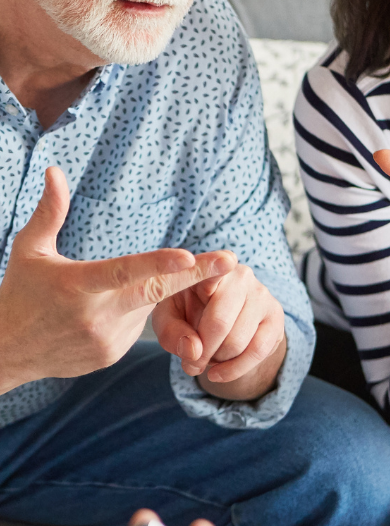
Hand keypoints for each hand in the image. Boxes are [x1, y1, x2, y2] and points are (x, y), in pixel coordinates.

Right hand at [0, 167, 236, 393]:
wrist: (7, 352)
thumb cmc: (19, 293)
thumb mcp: (29, 250)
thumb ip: (50, 212)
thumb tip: (56, 170)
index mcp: (77, 285)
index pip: (124, 271)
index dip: (159, 265)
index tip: (189, 255)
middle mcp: (96, 315)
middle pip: (155, 292)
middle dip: (196, 275)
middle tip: (230, 260)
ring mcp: (107, 339)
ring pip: (146, 307)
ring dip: (143, 292)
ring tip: (98, 294)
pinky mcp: (112, 354)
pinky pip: (136, 326)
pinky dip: (130, 312)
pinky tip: (99, 314)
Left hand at [153, 265, 285, 401]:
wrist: (219, 324)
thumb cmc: (186, 314)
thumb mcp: (168, 320)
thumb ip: (171, 332)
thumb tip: (194, 351)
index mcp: (210, 266)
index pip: (213, 269)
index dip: (213, 272)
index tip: (216, 275)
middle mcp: (241, 275)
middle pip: (220, 322)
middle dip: (202, 352)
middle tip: (190, 365)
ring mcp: (262, 295)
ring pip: (238, 341)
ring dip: (217, 360)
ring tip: (206, 361)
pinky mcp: (276, 317)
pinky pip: (258, 351)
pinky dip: (235, 369)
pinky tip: (219, 373)